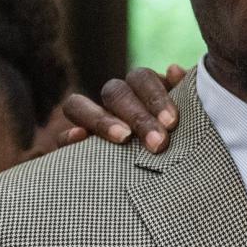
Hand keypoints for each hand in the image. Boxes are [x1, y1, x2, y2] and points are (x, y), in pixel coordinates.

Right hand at [58, 64, 185, 151]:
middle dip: (138, 116)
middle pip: (115, 92)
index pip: (141, 78)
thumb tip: (173, 70)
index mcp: (141, 90)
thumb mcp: (185, 120)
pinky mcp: (71, 145)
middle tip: (158, 142)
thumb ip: (186, 94)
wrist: (162, 176)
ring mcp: (88, 120)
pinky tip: (78, 138)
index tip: (171, 123)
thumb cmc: (180, 141)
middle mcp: (113, 101)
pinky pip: (60, 135)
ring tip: (123, 138)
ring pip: (79, 105)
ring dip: (101, 119)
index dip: (156, 96)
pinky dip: (67, 135)